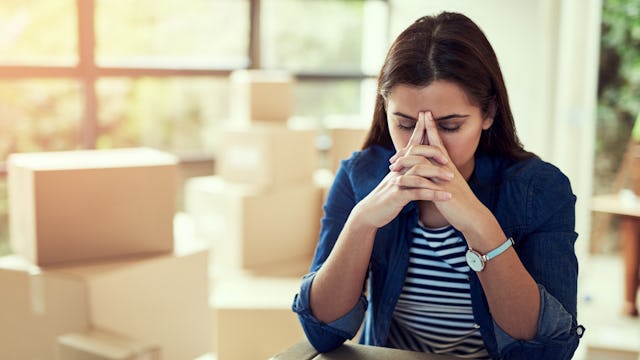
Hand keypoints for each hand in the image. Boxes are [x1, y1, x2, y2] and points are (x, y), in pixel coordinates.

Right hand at [350, 114, 451, 229]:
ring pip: (419, 172)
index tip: (427, 115)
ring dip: (436, 174)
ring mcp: (397, 182)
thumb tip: (418, 160)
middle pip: (416, 154)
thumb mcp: (396, 180)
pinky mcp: (398, 196)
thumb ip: (406, 169)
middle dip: (433, 153)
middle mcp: (398, 170)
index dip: (419, 129)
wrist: (370, 212)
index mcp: (399, 165)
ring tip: (451, 179)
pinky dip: (433, 194)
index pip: (411, 144)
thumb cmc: (386, 197)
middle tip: (448, 160)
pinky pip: (418, 192)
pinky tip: (446, 197)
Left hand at [389, 112, 489, 233]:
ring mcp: (444, 179)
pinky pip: (422, 182)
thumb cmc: (459, 200)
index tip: (425, 114)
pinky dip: (408, 180)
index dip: (431, 128)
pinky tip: (397, 181)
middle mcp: (446, 168)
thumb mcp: (448, 184)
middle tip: (393, 155)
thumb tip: (429, 168)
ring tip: (392, 166)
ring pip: (422, 163)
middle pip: (427, 149)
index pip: (438, 142)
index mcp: (447, 165)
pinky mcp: (441, 192)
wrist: (472, 215)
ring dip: (405, 162)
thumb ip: (439, 173)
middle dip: (410, 146)